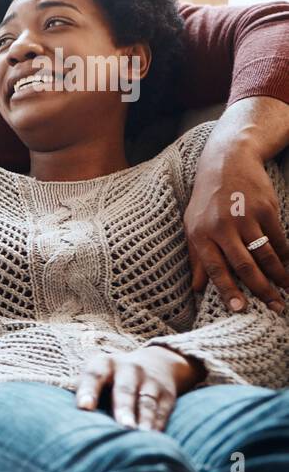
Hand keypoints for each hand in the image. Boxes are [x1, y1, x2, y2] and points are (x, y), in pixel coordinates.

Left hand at [76, 346, 204, 430]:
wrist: (155, 363)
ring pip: (146, 401)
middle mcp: (128, 369)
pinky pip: (162, 410)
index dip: (88, 390)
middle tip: (122, 426)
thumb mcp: (96, 376)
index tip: (84, 407)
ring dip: (143, 419)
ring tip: (140, 436)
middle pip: (124, 389)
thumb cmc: (110, 379)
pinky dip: (158, 424)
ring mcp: (150, 381)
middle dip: (123, 408)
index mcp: (103, 364)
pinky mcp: (167, 395)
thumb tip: (64, 421)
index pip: (94, 376)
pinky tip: (154, 438)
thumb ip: (83, 393)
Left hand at [185, 136, 288, 314]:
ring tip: (286, 291)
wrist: (227, 163)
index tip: (239, 308)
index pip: (215, 268)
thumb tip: (197, 289)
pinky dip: (285, 256)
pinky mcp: (266, 209)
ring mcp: (245, 217)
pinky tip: (288, 267)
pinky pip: (278, 239)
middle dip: (261, 290)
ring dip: (278, 276)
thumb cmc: (207, 200)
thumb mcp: (193, 226)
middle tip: (275, 307)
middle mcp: (221, 227)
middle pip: (244, 265)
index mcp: (200, 234)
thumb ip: (196, 258)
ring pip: (265, 254)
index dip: (228, 290)